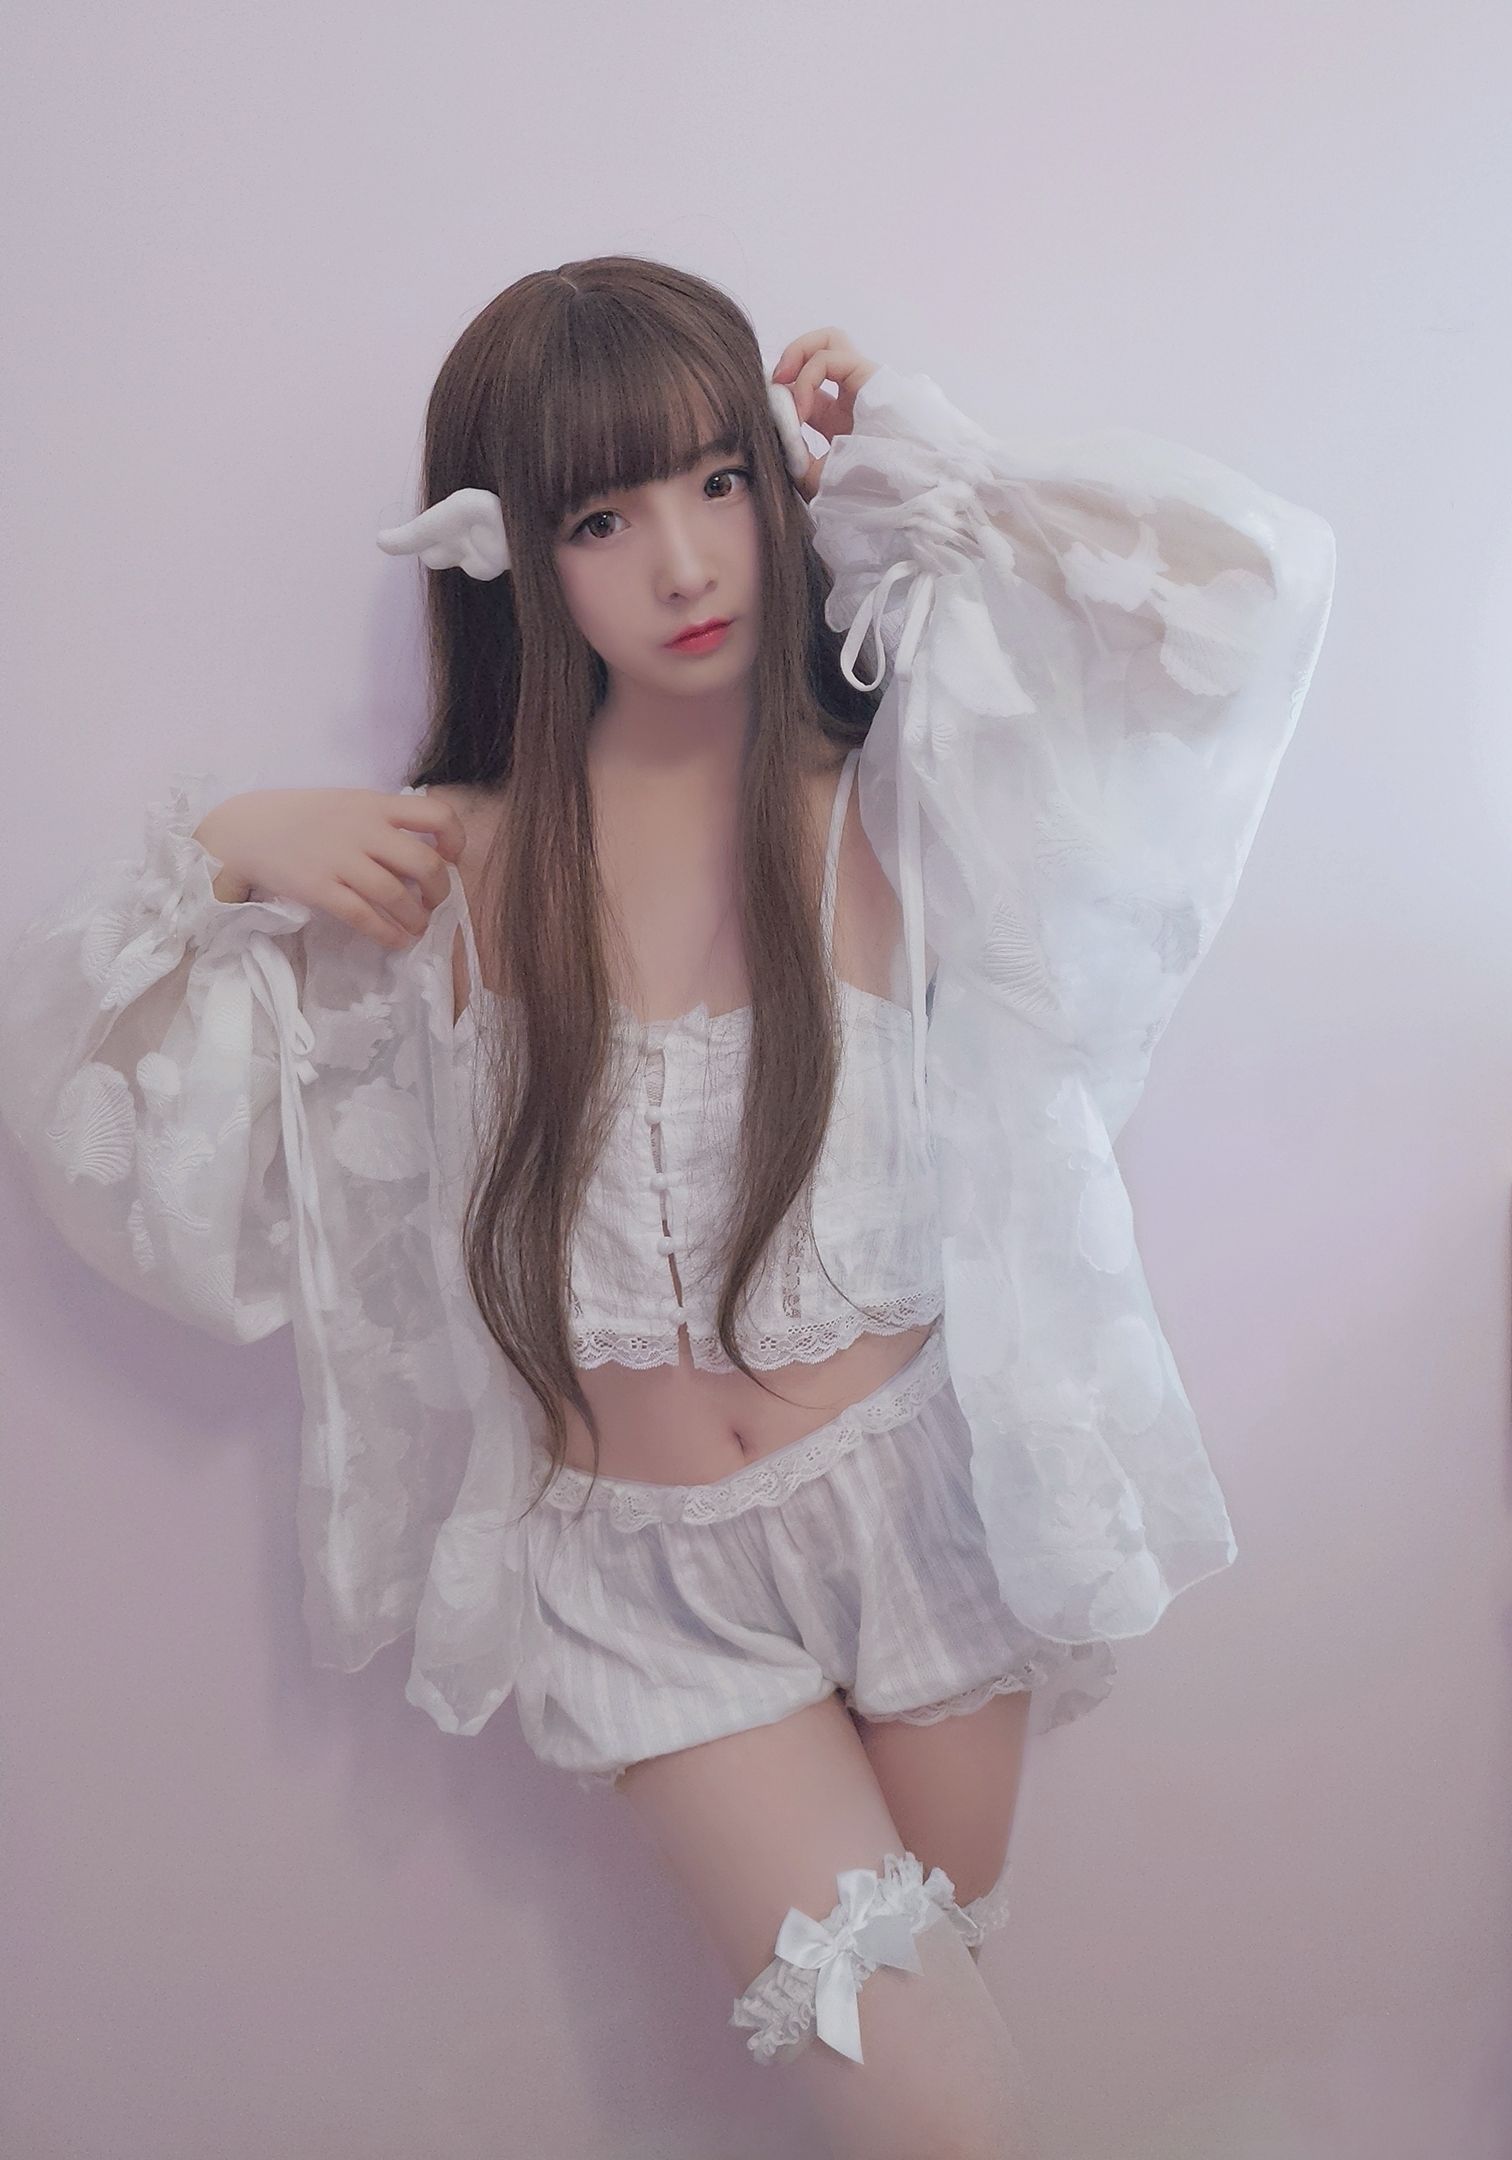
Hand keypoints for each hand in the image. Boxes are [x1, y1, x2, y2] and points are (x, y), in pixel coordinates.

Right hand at [193, 788, 466, 951]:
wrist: (245, 829)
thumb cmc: (300, 817)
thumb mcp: (347, 802)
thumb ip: (382, 818)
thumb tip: (424, 845)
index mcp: (374, 804)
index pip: (436, 815)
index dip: (455, 840)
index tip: (451, 858)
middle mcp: (364, 830)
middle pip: (425, 864)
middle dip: (440, 890)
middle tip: (434, 901)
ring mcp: (342, 860)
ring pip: (399, 896)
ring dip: (417, 919)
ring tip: (418, 927)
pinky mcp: (321, 889)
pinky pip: (366, 917)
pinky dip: (388, 934)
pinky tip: (396, 940)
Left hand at [770, 329, 879, 503]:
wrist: (898, 501)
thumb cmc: (864, 497)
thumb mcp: (816, 480)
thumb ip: (793, 456)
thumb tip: (773, 427)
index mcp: (840, 421)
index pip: (806, 389)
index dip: (782, 394)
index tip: (766, 416)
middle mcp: (853, 398)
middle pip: (820, 353)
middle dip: (790, 360)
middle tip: (773, 387)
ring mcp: (865, 385)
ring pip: (829, 342)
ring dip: (798, 353)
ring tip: (782, 384)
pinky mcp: (872, 377)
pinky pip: (830, 357)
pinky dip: (807, 377)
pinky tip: (801, 409)